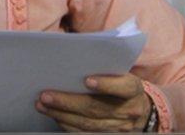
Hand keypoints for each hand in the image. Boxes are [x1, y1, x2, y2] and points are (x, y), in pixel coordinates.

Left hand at [36, 73, 153, 131]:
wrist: (141, 110)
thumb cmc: (123, 84)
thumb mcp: (121, 73)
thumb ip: (105, 66)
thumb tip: (72, 57)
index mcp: (134, 89)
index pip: (124, 87)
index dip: (106, 85)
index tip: (87, 80)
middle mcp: (129, 110)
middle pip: (96, 108)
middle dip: (68, 102)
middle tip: (46, 95)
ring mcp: (119, 127)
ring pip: (87, 124)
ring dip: (61, 114)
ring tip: (42, 105)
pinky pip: (85, 134)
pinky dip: (67, 125)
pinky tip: (54, 116)